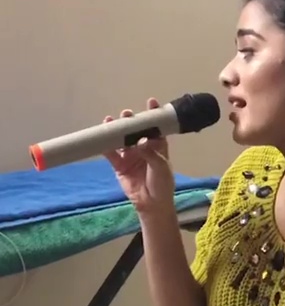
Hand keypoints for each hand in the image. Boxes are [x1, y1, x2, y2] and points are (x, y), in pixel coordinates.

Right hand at [104, 98, 174, 214]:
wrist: (152, 203)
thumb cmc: (162, 184)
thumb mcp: (161, 167)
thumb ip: (151, 153)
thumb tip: (140, 141)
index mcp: (158, 146)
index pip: (156, 127)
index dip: (153, 114)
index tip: (151, 102)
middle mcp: (143, 147)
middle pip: (135, 131)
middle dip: (131, 121)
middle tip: (127, 115)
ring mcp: (130, 155)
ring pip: (121, 139)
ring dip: (116, 130)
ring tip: (111, 121)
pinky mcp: (119, 165)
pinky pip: (110, 153)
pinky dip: (105, 145)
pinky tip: (101, 136)